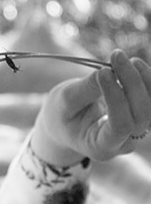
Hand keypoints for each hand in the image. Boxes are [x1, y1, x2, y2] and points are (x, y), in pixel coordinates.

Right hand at [32, 49, 150, 164]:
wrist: (66, 123)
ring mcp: (136, 131)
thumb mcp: (65, 103)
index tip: (103, 72)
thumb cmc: (61, 115)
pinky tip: (134, 64)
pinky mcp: (141, 116)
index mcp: (101, 147)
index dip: (117, 98)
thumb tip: (109, 71)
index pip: (121, 126)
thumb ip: (86, 90)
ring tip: (125, 58)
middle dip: (132, 83)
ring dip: (143, 78)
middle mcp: (124, 143)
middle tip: (116, 56)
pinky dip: (146, 79)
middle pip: (142, 115)